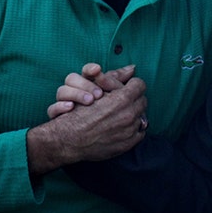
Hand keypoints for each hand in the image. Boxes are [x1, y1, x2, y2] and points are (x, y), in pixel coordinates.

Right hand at [27, 76, 147, 174]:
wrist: (69, 140)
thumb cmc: (76, 112)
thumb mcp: (93, 89)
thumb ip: (113, 78)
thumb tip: (133, 68)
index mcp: (122, 99)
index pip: (139, 85)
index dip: (132, 85)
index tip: (127, 87)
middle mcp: (128, 115)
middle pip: (142, 101)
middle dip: (134, 99)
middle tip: (124, 101)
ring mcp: (129, 131)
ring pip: (142, 117)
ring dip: (134, 115)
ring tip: (123, 115)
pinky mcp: (127, 144)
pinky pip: (140, 134)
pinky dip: (133, 130)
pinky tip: (122, 127)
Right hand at [47, 64, 134, 118]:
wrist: (75, 141)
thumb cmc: (96, 112)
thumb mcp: (107, 93)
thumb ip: (117, 79)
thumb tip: (132, 68)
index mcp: (84, 83)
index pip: (85, 70)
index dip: (91, 69)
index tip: (98, 70)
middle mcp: (72, 92)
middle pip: (72, 78)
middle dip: (86, 84)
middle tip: (98, 94)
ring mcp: (62, 104)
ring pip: (61, 90)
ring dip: (76, 94)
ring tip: (89, 101)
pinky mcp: (56, 116)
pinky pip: (52, 109)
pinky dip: (60, 108)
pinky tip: (70, 108)